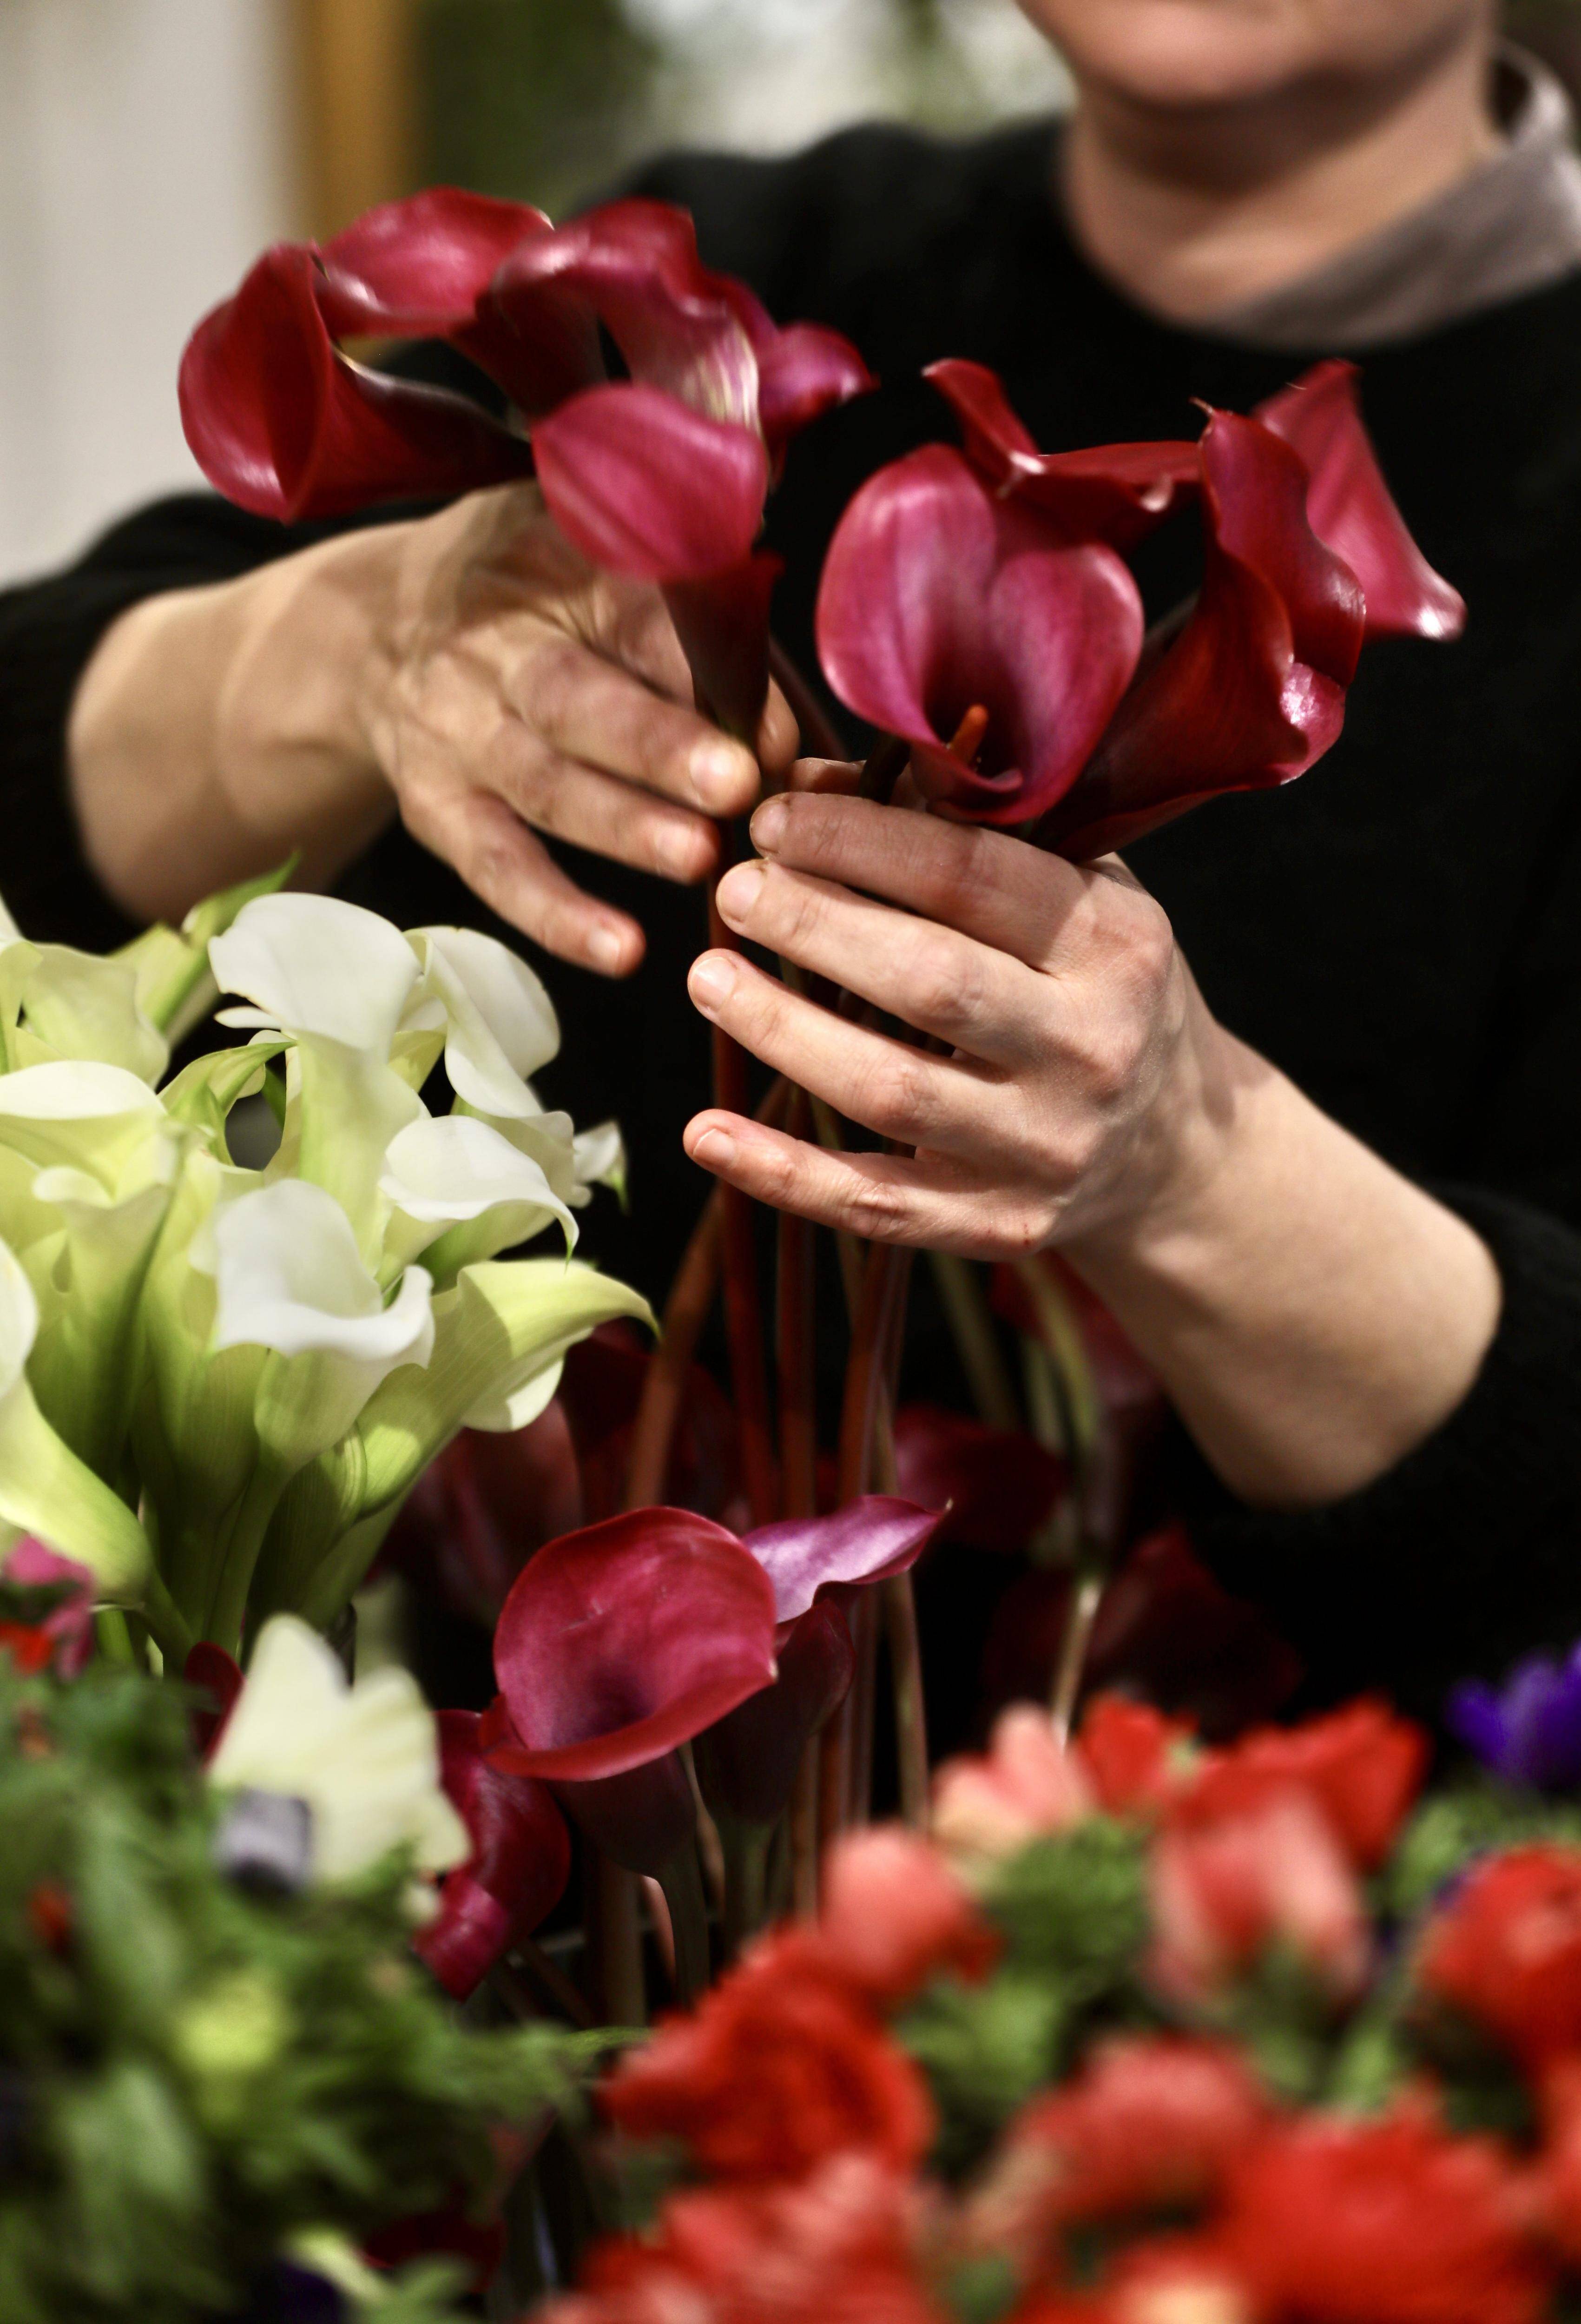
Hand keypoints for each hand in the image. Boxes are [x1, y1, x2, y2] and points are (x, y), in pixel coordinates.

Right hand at [358, 485, 796, 971]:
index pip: (631, 615)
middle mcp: (497, 651)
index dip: (704, 666)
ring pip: (543, 787)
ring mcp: (461, 736)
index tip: (773, 718)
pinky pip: (496, 867)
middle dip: (657, 744)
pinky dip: (555, 914)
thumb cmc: (527, 583)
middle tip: (736, 781)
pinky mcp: (439, 810)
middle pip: (577, 701)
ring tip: (699, 859)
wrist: (370, 630)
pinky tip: (622, 951)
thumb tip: (798, 530)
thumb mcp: (582, 527)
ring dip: (622, 827)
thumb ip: (684, 551)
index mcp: (550, 568)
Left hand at [681, 783, 1226, 1258]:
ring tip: (707, 979)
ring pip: (892, 1092)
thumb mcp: (1069, 893)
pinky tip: (703, 1134)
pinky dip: (782, 1173)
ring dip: (784, 1033)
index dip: (861, 842)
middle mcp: (1092, 1047)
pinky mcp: (1004, 1225)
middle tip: (733, 891)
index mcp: (1116, 944)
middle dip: (816, 928)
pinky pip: (877, 1205)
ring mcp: (1047, 1146)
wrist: (1176, 1147)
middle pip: (929, 982)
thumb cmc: (1095, 988)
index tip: (774, 820)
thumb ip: (955, 832)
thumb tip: (807, 781)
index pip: (973, 878)